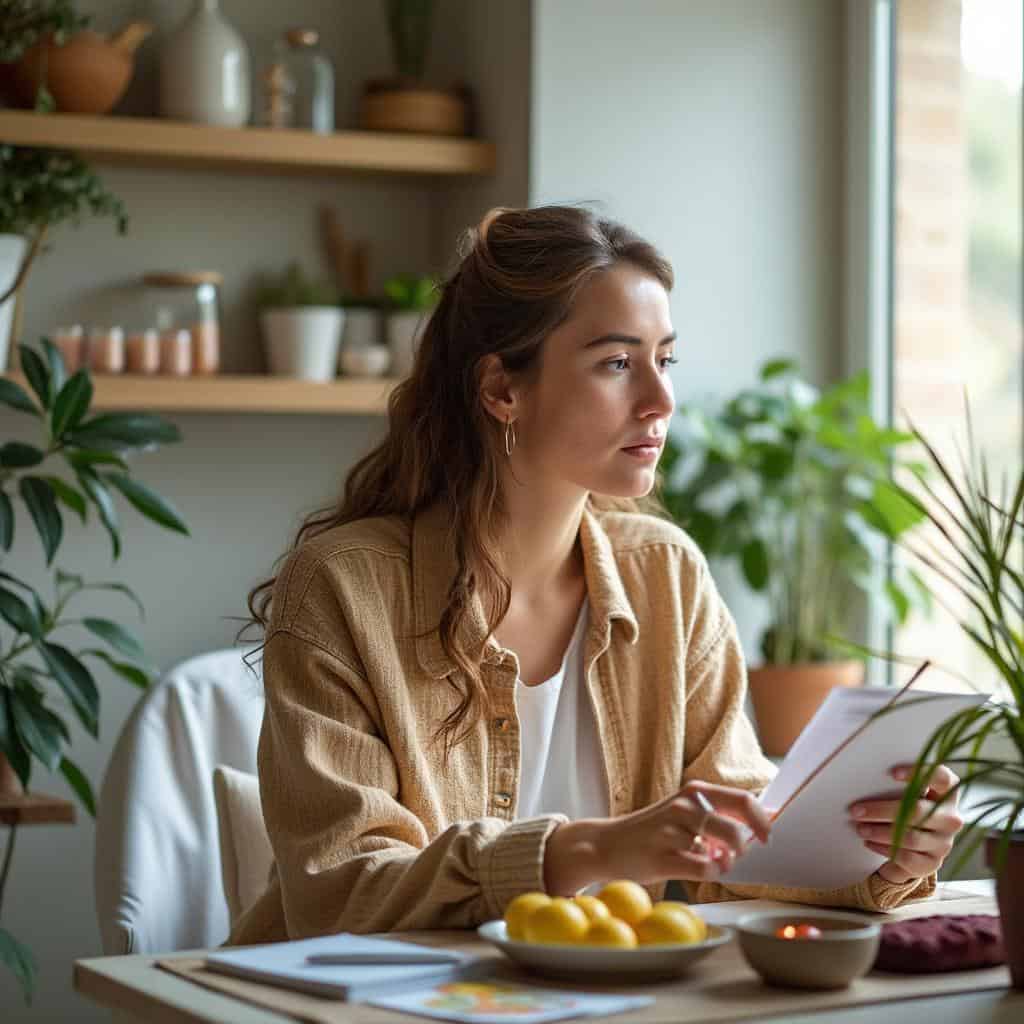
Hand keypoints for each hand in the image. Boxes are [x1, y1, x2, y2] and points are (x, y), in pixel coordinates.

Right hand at [544, 782, 771, 894]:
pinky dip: (709, 875)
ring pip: (722, 851)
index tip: (768, 836)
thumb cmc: (653, 831)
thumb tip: (765, 818)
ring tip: (715, 863)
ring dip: (726, 863)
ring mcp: (671, 832)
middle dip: (745, 847)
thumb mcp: (684, 813)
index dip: (763, 820)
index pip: (742, 799)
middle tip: (738, 855)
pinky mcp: (661, 858)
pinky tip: (698, 870)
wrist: (606, 845)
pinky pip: (703, 870)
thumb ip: (720, 815)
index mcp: (694, 792)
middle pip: (735, 827)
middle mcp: (684, 806)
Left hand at [849, 764, 963, 884]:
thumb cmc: (902, 809)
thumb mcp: (903, 794)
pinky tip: (869, 843)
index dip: (919, 773)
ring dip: (879, 832)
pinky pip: (907, 857)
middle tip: (855, 811)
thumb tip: (862, 776)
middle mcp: (950, 818)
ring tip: (859, 828)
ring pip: (911, 837)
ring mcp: (944, 843)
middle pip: (918, 811)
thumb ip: (893, 784)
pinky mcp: (933, 863)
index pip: (942, 778)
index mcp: (946, 792)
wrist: (909, 847)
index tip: (892, 773)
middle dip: (882, 810)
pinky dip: (884, 849)